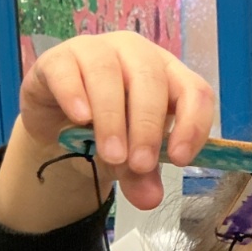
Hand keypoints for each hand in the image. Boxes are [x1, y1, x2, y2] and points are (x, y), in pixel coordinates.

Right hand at [0, 35, 214, 231]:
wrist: (58, 130)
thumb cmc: (107, 135)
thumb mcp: (129, 162)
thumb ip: (143, 177)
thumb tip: (150, 199)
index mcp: (166, 76)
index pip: (193, 90)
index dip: (192, 123)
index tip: (180, 159)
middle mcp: (135, 55)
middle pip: (151, 78)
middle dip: (147, 126)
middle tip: (139, 165)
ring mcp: (96, 51)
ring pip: (108, 72)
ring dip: (112, 117)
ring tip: (111, 155)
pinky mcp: (58, 60)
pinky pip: (68, 70)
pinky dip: (74, 94)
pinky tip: (80, 118)